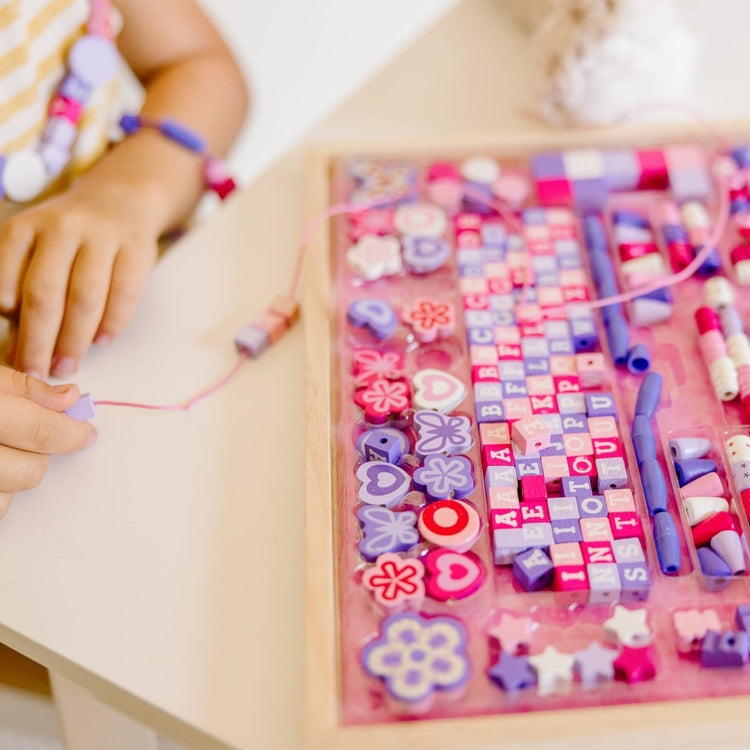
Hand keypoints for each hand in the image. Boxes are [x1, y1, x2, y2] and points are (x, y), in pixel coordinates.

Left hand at [0, 181, 160, 377]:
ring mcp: (102, 236)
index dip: (5, 316)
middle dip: (38, 341)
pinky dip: (112, 323)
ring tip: (67, 366)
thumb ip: (20, 288)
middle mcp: (62, 227)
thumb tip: (14, 345)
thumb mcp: (34, 248)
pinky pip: (124, 293)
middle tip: (36, 373)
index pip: (6, 277)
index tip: (7, 350)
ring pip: (85, 297)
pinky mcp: (137, 249)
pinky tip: (101, 342)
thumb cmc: (69, 238)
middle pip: (45, 293)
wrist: (120, 200)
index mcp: (25, 227)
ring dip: (74, 339)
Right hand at [0, 367, 96, 518]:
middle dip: (40, 454)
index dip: (71, 433)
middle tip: (30, 437)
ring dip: (13, 475)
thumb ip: (22, 388)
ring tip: (2, 450)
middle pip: (31, 470)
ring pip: (10, 496)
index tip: (87, 434)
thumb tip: (70, 398)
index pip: (40, 431)